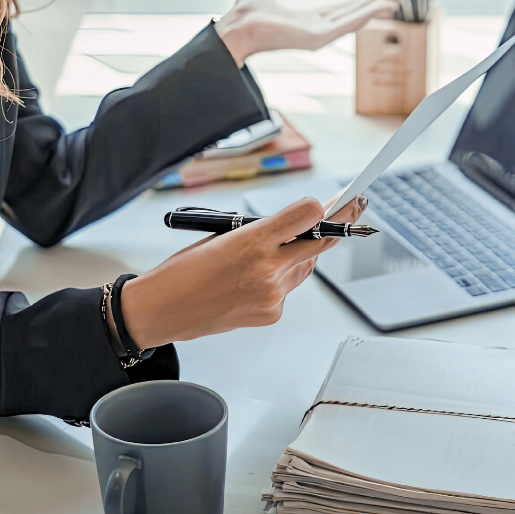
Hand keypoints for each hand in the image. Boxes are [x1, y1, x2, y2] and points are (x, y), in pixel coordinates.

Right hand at [120, 195, 368, 348]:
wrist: (162, 310)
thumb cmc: (183, 271)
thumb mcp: (221, 235)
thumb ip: (263, 231)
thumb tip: (298, 223)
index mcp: (251, 240)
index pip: (308, 216)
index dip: (325, 207)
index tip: (338, 200)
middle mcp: (267, 269)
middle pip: (319, 242)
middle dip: (335, 226)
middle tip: (353, 208)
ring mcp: (272, 295)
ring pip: (306, 266)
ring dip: (302, 254)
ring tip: (286, 246)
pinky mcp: (272, 314)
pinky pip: (290, 289)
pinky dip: (283, 280)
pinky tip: (259, 278)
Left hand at [215, 0, 406, 66]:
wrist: (236, 27)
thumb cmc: (245, 16)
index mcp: (308, 20)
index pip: (342, 9)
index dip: (361, 1)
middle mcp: (317, 29)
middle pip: (354, 13)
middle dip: (377, 4)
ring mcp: (319, 35)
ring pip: (355, 19)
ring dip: (377, 8)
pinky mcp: (317, 38)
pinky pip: (346, 24)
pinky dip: (365, 15)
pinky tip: (380, 7)